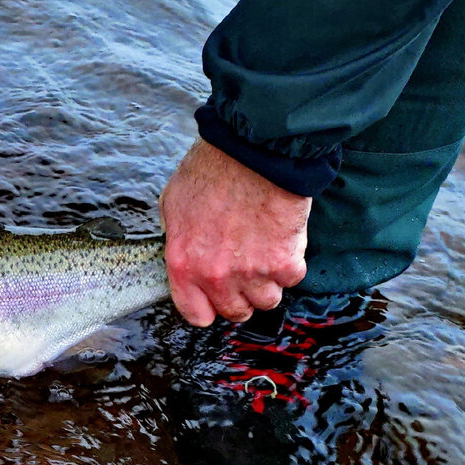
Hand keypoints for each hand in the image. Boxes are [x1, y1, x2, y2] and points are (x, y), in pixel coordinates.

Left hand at [159, 139, 309, 325]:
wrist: (252, 150)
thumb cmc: (211, 169)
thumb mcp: (173, 204)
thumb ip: (178, 238)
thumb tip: (184, 251)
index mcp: (183, 265)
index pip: (197, 314)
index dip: (208, 306)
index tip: (215, 298)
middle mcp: (215, 276)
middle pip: (235, 312)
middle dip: (241, 295)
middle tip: (244, 271)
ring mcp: (251, 273)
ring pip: (267, 301)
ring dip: (268, 282)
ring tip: (264, 254)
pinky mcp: (284, 261)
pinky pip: (292, 278)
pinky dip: (291, 263)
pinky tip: (282, 239)